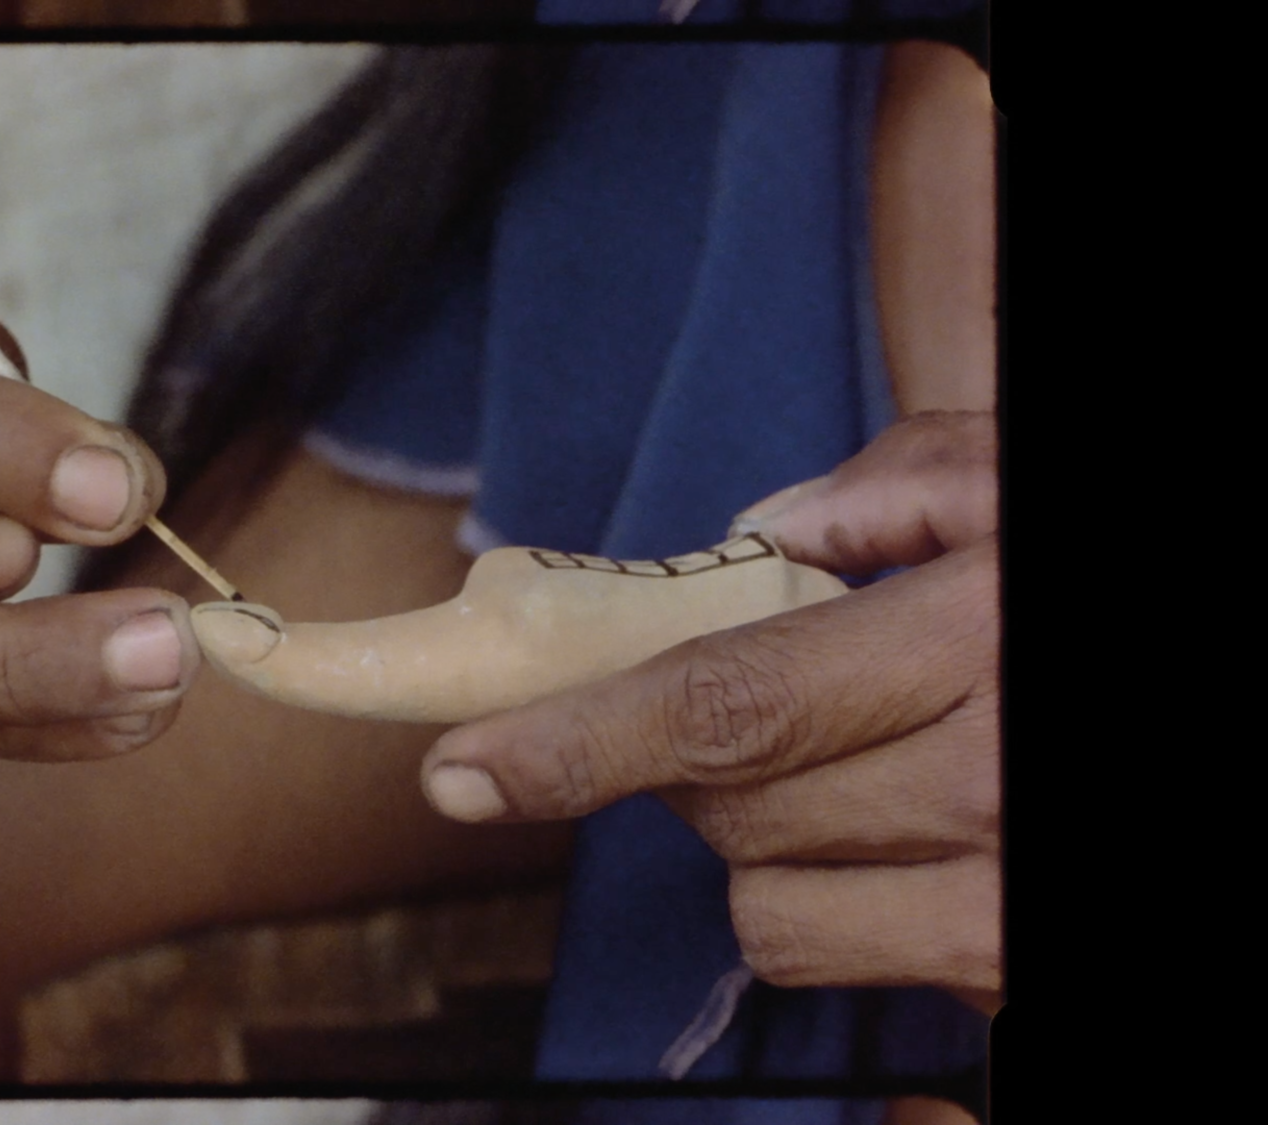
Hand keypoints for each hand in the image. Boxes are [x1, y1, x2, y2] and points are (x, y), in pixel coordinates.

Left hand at [419, 412, 1000, 1008]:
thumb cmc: (1103, 565)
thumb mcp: (1025, 481)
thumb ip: (892, 491)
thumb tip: (771, 539)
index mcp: (981, 645)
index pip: (729, 704)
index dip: (576, 744)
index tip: (463, 774)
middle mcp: (1000, 789)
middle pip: (731, 812)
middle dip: (692, 757)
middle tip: (763, 697)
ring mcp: (1015, 907)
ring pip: (773, 906)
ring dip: (767, 839)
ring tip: (862, 768)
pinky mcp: (1023, 977)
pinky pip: (845, 960)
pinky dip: (840, 904)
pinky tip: (915, 836)